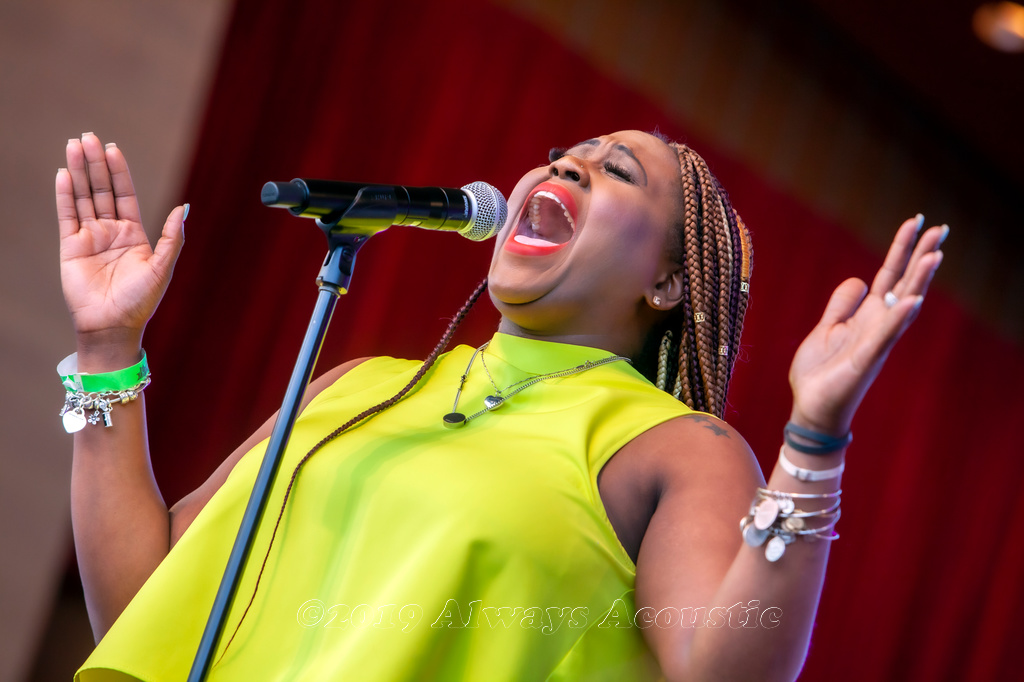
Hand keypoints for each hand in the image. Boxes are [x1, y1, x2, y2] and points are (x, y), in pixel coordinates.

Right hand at [56, 133, 185, 353]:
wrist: (113, 326)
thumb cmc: (141, 301)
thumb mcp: (162, 267)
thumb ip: (173, 237)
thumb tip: (184, 208)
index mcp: (134, 234)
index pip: (125, 194)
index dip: (119, 172)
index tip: (112, 148)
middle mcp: (111, 232)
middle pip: (101, 190)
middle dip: (95, 164)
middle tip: (87, 137)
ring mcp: (90, 238)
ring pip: (82, 197)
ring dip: (77, 172)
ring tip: (73, 145)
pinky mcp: (71, 247)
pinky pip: (67, 215)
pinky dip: (64, 194)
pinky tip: (63, 173)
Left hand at [788, 215, 945, 435]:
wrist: (810, 407)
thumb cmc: (819, 373)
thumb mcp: (827, 328)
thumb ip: (842, 305)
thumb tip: (858, 280)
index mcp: (868, 316)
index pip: (890, 276)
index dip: (902, 249)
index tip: (917, 222)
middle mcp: (878, 326)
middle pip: (904, 284)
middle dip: (920, 256)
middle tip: (941, 228)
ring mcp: (875, 342)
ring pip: (902, 306)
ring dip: (918, 281)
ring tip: (934, 255)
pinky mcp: (865, 360)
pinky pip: (884, 336)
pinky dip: (898, 318)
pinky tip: (912, 300)